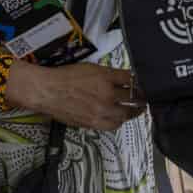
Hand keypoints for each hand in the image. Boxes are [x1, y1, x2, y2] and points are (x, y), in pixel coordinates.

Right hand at [8, 62, 144, 130]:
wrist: (47, 91)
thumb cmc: (65, 77)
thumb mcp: (90, 67)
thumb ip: (109, 74)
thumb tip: (124, 79)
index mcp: (106, 77)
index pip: (132, 79)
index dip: (140, 82)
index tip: (143, 84)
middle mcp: (106, 94)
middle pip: (133, 98)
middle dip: (141, 98)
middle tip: (144, 98)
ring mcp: (101, 110)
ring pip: (126, 114)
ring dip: (133, 111)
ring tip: (135, 109)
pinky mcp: (94, 123)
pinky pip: (113, 125)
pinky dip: (119, 121)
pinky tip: (119, 118)